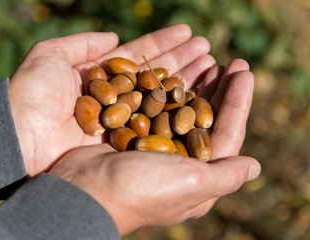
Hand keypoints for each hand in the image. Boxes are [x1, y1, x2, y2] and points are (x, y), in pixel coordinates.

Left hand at [8, 24, 213, 175]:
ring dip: (185, 82)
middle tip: (209, 50)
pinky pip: (154, 124)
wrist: (19, 139)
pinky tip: (197, 98)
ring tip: (211, 65)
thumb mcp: (50, 55)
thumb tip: (113, 37)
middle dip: (182, 61)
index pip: (139, 56)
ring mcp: (121, 122)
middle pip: (154, 77)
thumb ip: (82, 43)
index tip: (188, 31)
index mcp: (101, 77)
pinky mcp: (124, 143)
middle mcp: (115, 99)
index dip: (164, 43)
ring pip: (160, 99)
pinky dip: (175, 112)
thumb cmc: (31, 95)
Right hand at [49, 54, 259, 234]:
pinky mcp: (136, 137)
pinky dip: (167, 91)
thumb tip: (256, 167)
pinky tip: (173, 74)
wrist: (85, 191)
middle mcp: (181, 163)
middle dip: (220, 90)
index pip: (227, 133)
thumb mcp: (191, 185)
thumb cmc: (140, 191)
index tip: (245, 71)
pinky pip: (158, 109)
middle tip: (229, 62)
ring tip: (206, 61)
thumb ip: (226, 176)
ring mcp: (158, 149)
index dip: (238, 102)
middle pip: (207, 120)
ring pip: (183, 111)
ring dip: (196, 86)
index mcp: (199, 177)